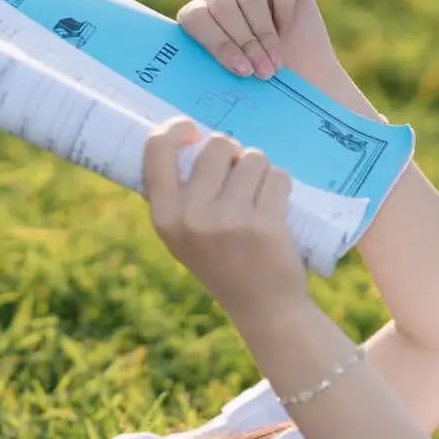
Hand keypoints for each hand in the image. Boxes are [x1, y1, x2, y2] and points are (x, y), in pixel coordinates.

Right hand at [143, 119, 306, 323]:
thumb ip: (177, 195)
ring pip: (253, 158)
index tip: (193, 130)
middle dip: (235, 154)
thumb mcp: (183, 236)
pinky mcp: (264, 224)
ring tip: (259, 198)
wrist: (262, 308)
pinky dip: (281, 185)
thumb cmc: (223, 262)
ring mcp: (229, 220)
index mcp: (165, 217)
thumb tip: (182, 138)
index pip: (157, 151)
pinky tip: (276, 208)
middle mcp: (192, 217)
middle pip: (218, 146)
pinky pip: (278, 177)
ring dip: (261, 170)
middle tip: (241, 179)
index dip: (176, 130)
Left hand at [176, 0, 335, 82]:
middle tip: (263, 72)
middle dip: (243, 41)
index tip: (240, 69)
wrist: (309, 83)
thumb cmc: (267, 89)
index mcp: (202, 20)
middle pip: (220, 3)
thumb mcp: (235, 91)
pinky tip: (287, 30)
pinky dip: (284, 7)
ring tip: (276, 62)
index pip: (194, 16)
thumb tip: (184, 105)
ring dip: (264, 31)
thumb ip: (209, 88)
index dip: (215, 41)